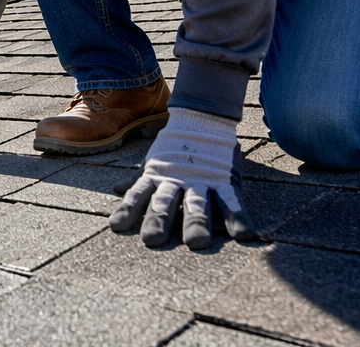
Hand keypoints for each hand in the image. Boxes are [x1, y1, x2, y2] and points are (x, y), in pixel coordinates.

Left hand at [109, 108, 256, 249]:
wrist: (203, 118)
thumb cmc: (176, 148)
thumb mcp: (154, 162)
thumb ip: (137, 179)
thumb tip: (116, 189)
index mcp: (158, 176)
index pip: (138, 194)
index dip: (127, 209)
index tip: (115, 227)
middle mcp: (177, 181)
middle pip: (165, 203)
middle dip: (158, 220)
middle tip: (152, 240)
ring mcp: (201, 181)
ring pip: (196, 203)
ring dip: (195, 222)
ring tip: (195, 242)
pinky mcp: (224, 180)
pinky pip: (231, 200)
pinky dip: (238, 217)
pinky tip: (244, 234)